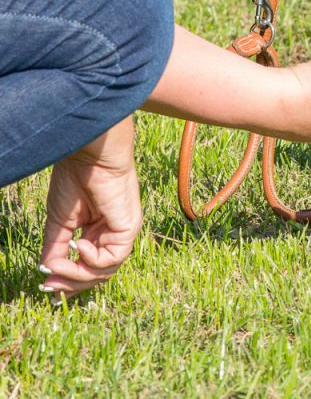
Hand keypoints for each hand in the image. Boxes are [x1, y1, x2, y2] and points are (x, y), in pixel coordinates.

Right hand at [39, 118, 142, 300]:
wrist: (89, 158)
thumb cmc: (75, 180)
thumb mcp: (60, 222)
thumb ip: (55, 247)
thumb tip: (46, 271)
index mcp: (97, 231)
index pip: (89, 266)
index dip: (69, 279)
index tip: (46, 288)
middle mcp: (112, 234)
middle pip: (98, 273)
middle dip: (71, 283)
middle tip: (49, 287)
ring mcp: (122, 232)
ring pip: (105, 271)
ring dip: (78, 275)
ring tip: (58, 268)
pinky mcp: (129, 229)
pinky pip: (113, 259)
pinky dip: (92, 260)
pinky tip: (78, 245)